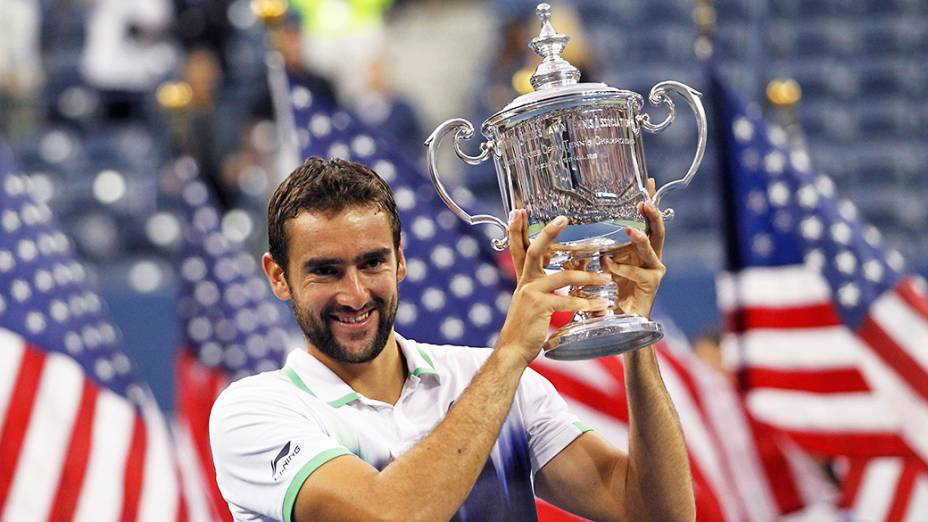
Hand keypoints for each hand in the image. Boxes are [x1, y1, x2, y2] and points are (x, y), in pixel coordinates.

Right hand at [497, 210, 611, 364]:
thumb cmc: (525, 328)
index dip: (516, 229)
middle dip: (549, 232)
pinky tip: (601, 305)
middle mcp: (525, 282)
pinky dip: (587, 302)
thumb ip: (541, 287)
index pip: (518, 249)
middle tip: (564, 218)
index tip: (519, 210)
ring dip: (588, 276)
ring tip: (606, 277)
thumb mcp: (529, 302)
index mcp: (524, 279)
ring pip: (563, 276)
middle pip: (535, 250)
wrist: (513, 351)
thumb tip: (561, 277)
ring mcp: (531, 293)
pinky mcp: (540, 307)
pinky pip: (568, 300)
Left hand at [602, 179, 665, 317]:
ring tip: (630, 231)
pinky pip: (638, 272)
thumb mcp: (597, 265)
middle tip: (644, 202)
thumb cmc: (607, 292)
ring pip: (651, 250)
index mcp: (639, 248)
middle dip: (653, 214)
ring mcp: (654, 270)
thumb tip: (567, 232)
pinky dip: (623, 268)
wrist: (616, 322)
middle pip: (658, 230)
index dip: (648, 201)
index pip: (647, 220)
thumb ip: (590, 251)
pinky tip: (609, 266)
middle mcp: (650, 257)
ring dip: (640, 239)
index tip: (647, 182)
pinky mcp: (651, 285)